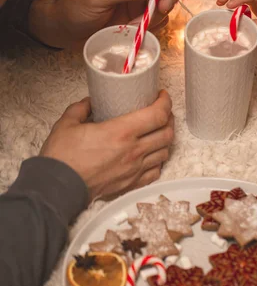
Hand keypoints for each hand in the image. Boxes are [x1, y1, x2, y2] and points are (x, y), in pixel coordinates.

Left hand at [30, 0, 180, 49]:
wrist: (66, 29)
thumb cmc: (75, 7)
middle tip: (163, 8)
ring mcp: (139, 1)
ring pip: (165, 0)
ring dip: (161, 12)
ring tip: (142, 23)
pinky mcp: (139, 17)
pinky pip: (158, 19)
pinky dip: (155, 25)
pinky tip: (139, 29)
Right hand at [40, 90, 173, 199]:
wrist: (57, 188)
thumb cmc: (62, 157)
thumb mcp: (67, 123)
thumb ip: (81, 108)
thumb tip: (90, 103)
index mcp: (121, 132)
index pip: (157, 114)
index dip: (165, 102)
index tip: (162, 96)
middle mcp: (133, 151)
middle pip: (167, 133)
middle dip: (169, 119)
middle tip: (162, 112)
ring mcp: (134, 170)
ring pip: (164, 152)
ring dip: (165, 140)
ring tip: (158, 132)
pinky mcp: (131, 184)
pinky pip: (155, 172)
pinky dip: (158, 161)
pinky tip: (151, 155)